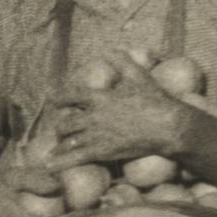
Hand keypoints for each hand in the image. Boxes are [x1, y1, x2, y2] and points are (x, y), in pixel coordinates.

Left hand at [48, 50, 193, 167]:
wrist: (168, 126)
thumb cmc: (156, 100)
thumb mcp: (139, 77)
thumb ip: (124, 62)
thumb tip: (113, 49)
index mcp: (100, 98)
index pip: (71, 96)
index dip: (58, 98)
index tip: (51, 100)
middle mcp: (94, 117)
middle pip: (65, 123)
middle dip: (59, 127)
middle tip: (59, 130)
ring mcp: (97, 135)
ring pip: (68, 142)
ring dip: (59, 146)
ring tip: (52, 151)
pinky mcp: (103, 152)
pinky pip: (76, 158)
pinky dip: (60, 163)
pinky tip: (48, 167)